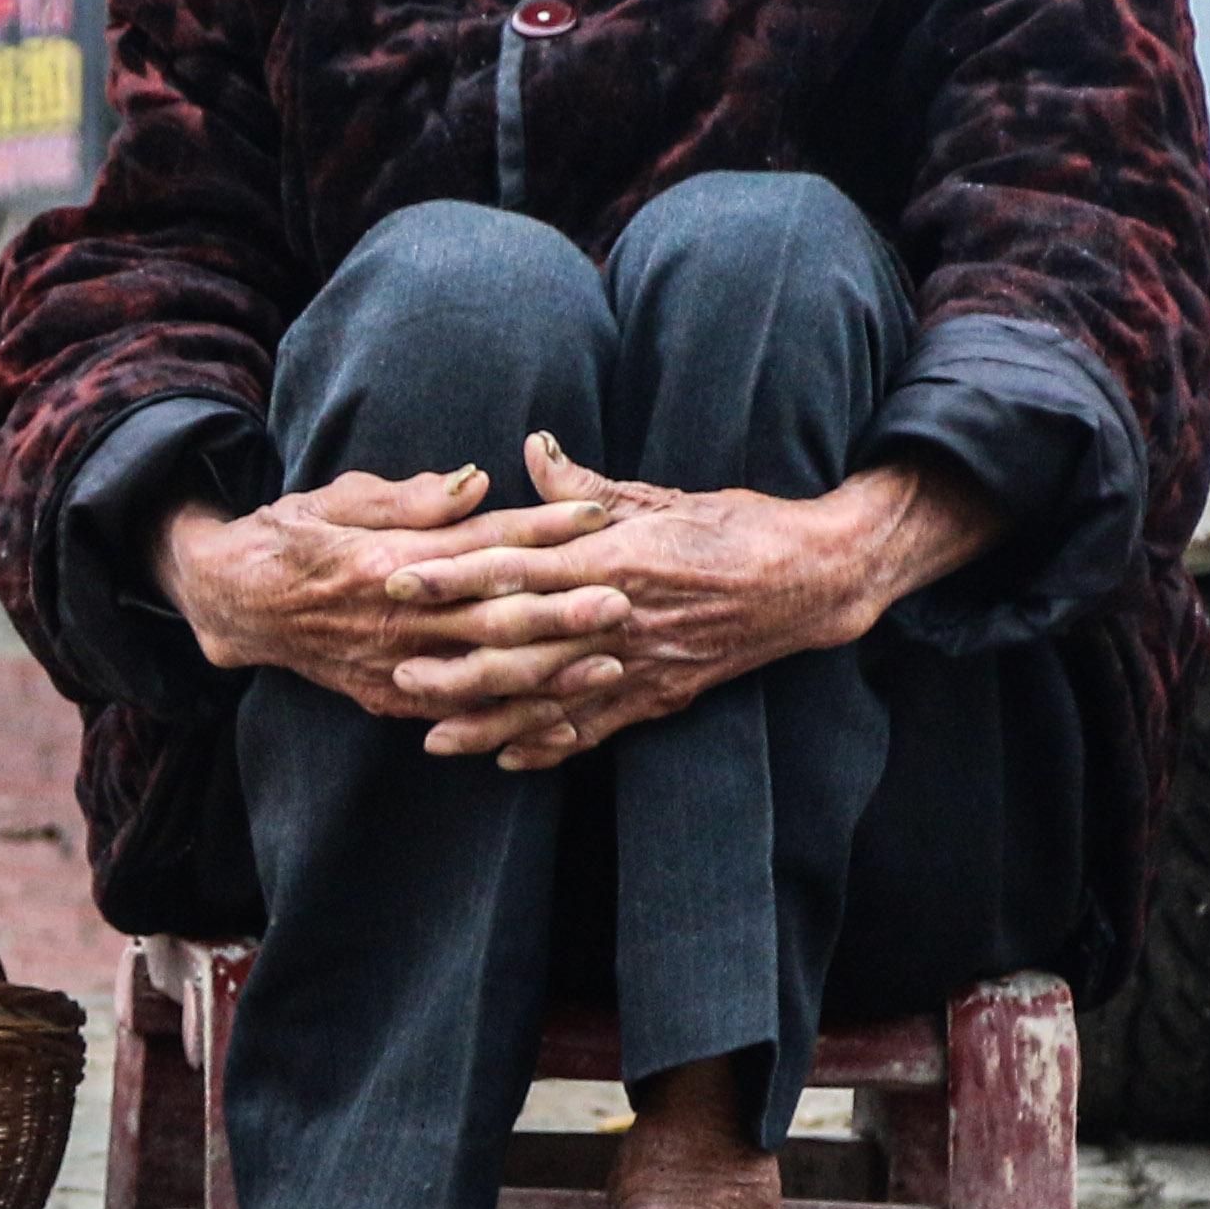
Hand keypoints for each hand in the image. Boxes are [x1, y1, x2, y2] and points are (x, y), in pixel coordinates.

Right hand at [155, 463, 622, 718]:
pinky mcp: (390, 697)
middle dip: (563, 610)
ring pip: (485, 674)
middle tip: (624, 600)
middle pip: (494, 615)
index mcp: (388, 561)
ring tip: (609, 663)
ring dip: (549, 673)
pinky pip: (459, 716)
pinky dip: (510, 723)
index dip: (542, 529)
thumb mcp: (340, 499)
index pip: (480, 543)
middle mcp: (394, 619)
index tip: (598, 514)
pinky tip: (560, 725)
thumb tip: (477, 481)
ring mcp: (393, 666)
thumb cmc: (292, 537)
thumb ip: (411, 499)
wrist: (234, 603)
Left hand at [373, 435, 1000, 767]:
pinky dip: (552, 746)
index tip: (402, 576)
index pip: (518, 567)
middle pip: (525, 644)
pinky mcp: (663, 695)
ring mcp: (643, 663)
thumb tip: (530, 448)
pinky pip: (598, 727)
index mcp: (617, 555)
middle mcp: (623, 615)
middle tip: (397, 670)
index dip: (456, 574)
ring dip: (491, 719)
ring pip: (552, 699)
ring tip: (433, 735)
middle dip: (457, 661)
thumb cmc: (734, 526)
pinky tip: (508, 759)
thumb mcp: (658, 496)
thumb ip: (585, 486)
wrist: (812, 579)